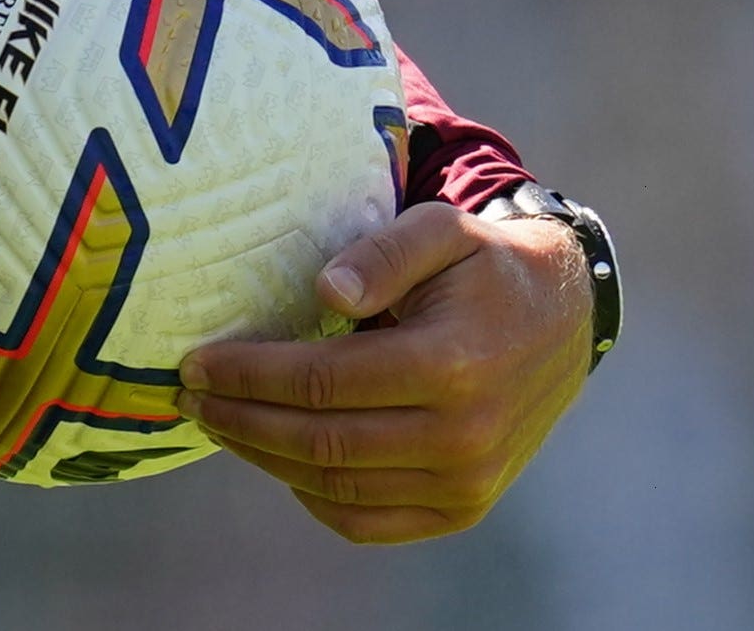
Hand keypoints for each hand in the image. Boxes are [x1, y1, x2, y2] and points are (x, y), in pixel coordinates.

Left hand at [176, 200, 590, 543]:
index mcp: (451, 365)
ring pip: (337, 488)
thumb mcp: (441, 231)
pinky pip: (370, 521)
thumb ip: (382, 254)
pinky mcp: (465, 507)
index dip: (250, 376)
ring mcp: (467, 483)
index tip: (196, 364)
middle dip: (241, 421)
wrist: (564, 322)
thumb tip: (326, 292)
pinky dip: (313, 499)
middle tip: (189, 398)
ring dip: (265, 459)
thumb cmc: (486, 268)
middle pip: (320, 442)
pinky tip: (279, 462)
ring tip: (220, 424)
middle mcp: (461, 437)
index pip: (322, 382)